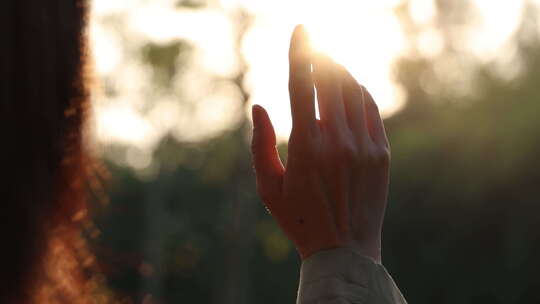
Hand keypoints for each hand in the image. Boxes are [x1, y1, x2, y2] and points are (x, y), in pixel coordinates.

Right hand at [251, 25, 389, 261]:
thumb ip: (259, 144)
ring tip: (329, 65)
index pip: (301, 84)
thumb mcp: (268, 187)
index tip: (301, 29)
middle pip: (331, 79)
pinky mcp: (381, 153)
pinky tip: (349, 88)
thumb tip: (258, 106)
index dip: (299, 52)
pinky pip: (371, 109)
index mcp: (306, 146)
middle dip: (321, 57)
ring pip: (353, 90)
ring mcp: (364, 145)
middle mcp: (338, 140)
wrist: (344, 250)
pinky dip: (359, 92)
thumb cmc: (299, 219)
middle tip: (314, 48)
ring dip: (340, 71)